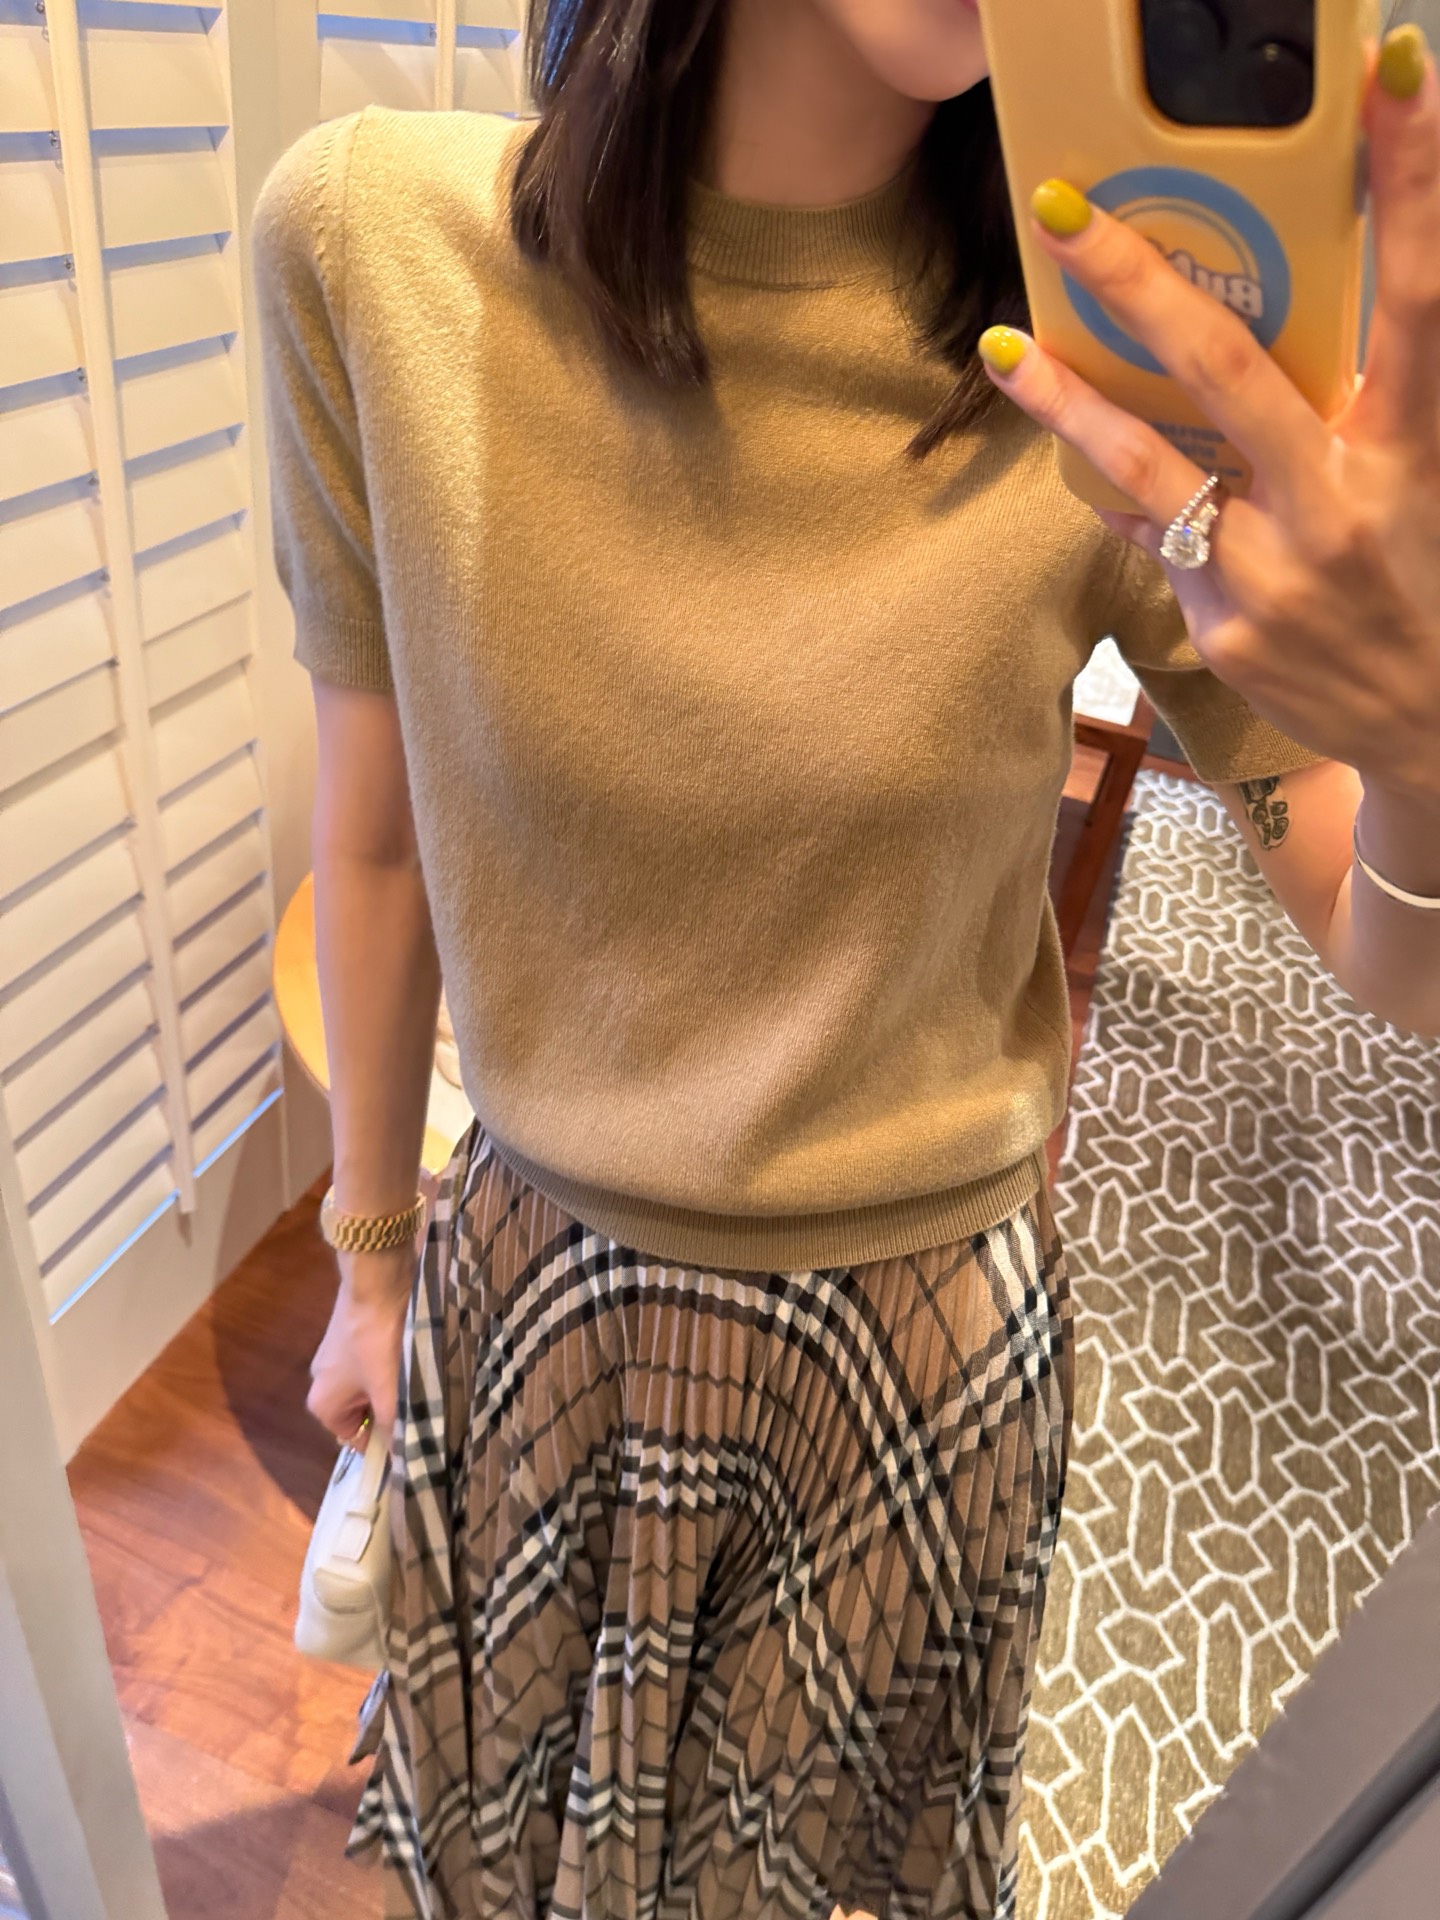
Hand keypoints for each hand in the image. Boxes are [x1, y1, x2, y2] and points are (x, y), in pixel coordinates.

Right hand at [307, 1246, 415, 1444]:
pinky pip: (374, 1366)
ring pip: (372, 1388)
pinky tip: (414, 1363)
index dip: (386, 1444)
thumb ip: (396, 1429)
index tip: (416, 1439)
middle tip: (424, 1410)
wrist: (376, 1282)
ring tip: (423, 1386)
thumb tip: (404, 1463)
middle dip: (392, 1412)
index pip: (356, 1441)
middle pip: (364, 1414)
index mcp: (323, 1405)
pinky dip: (392, 1368)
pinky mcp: (351, 1337)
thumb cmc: (378, 1343)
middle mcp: (322, 1384)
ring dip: (395, 1389)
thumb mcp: (391, 1392)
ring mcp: (336, 1358)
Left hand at [976, 28, 1439, 807]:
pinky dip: (1123, 491)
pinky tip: (1083, 449)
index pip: (1421, 294)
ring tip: (1002, 342)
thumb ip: (1356, 403)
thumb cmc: (1416, 574)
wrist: (1425, 723)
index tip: (1393, 69)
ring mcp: (1275, 572)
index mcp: (1411, 447)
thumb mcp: (1410, 476)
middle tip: (1067, 213)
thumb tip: (1243, 325)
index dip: (1414, 179)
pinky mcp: (1223, 625)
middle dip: (1142, 285)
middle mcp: (1343, 503)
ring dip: (1066, 401)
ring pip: (1149, 467)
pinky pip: (1154, 534)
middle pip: (1231, 373)